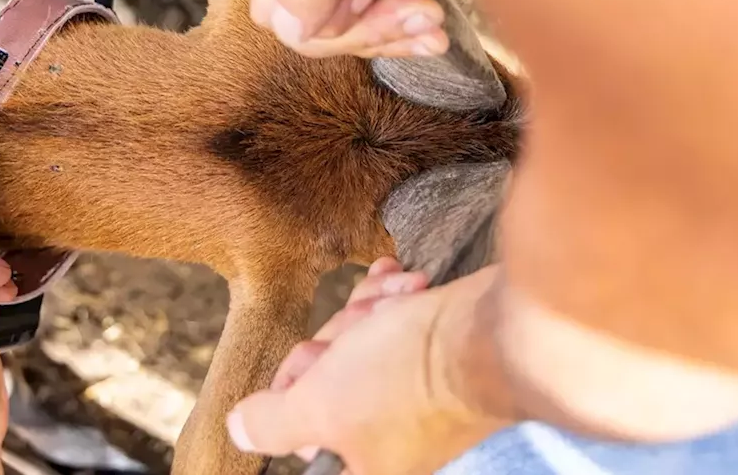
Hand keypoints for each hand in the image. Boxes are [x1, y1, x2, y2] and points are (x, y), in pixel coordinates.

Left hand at [227, 260, 507, 474]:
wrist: (496, 329)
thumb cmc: (408, 375)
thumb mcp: (321, 403)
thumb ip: (274, 421)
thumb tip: (241, 430)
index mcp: (366, 462)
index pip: (302, 424)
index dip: (299, 382)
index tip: (318, 368)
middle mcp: (395, 433)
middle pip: (330, 371)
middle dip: (342, 335)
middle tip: (365, 330)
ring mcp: (421, 390)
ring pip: (362, 336)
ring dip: (373, 309)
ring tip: (402, 300)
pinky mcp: (442, 350)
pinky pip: (398, 316)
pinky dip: (399, 295)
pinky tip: (409, 282)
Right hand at [250, 0, 455, 58]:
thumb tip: (290, 28)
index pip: (274, 7)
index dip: (318, 20)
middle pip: (312, 23)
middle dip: (364, 27)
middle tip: (418, 10)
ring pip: (346, 29)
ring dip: (393, 30)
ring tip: (433, 17)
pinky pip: (376, 23)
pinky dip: (405, 30)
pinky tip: (433, 29)